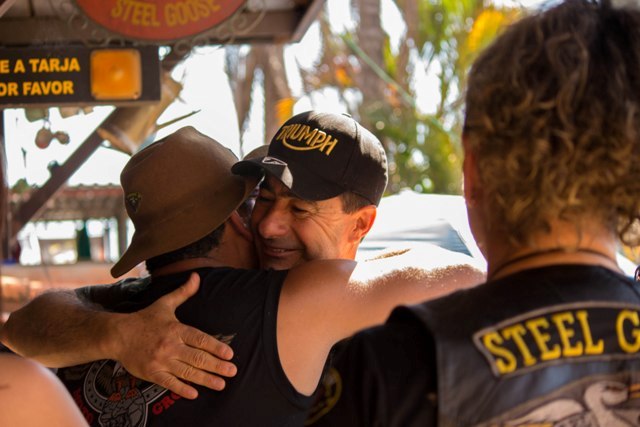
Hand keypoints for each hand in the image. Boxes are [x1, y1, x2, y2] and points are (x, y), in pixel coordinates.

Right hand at [110, 273, 236, 398]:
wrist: (118, 335)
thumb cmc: (144, 319)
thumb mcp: (165, 303)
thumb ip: (183, 292)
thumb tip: (196, 276)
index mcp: (176, 329)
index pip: (200, 339)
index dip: (216, 347)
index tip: (230, 354)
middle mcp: (170, 346)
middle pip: (197, 358)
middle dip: (216, 366)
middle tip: (232, 371)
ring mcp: (161, 361)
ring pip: (187, 372)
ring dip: (206, 379)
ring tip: (221, 384)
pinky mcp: (151, 373)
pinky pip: (169, 383)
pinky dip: (182, 389)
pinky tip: (194, 394)